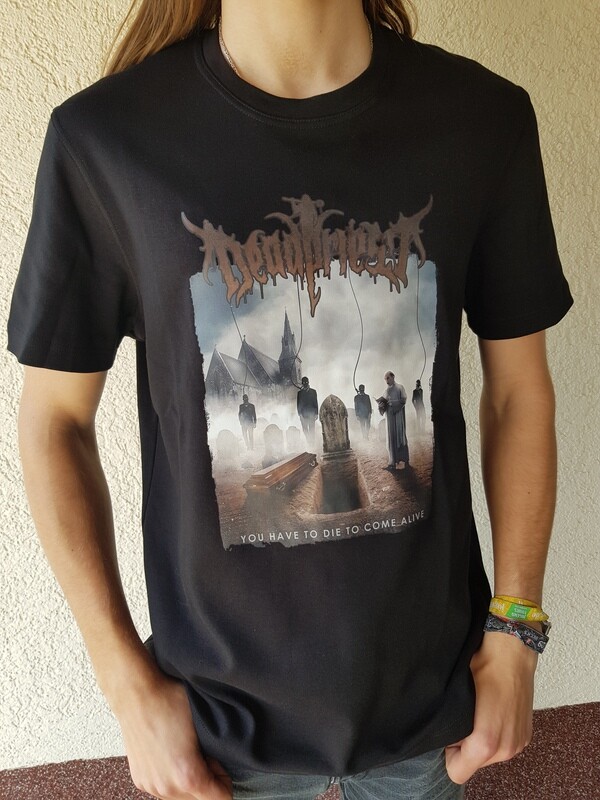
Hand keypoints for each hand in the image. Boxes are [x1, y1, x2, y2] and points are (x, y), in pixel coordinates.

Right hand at [113, 667, 232, 798]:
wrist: (137, 694)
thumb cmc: (170, 702)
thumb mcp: (204, 724)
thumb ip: (217, 752)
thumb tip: (220, 763)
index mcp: (187, 776)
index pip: (220, 799)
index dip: (224, 780)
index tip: (218, 762)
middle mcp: (167, 787)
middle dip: (207, 781)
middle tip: (203, 754)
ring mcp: (151, 785)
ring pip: (181, 797)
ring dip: (189, 782)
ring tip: (186, 752)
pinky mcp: (140, 779)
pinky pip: (165, 790)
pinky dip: (172, 779)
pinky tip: (171, 755)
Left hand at [444, 630, 536, 784]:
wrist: (513, 650)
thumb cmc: (483, 666)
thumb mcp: (456, 693)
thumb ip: (450, 723)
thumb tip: (439, 733)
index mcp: (486, 742)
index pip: (456, 772)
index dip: (448, 753)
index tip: (451, 732)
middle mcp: (506, 749)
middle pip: (473, 764)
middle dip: (465, 745)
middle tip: (466, 715)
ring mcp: (518, 743)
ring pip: (488, 756)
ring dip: (481, 739)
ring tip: (480, 710)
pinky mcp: (525, 735)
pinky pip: (503, 746)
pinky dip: (496, 734)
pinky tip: (493, 711)